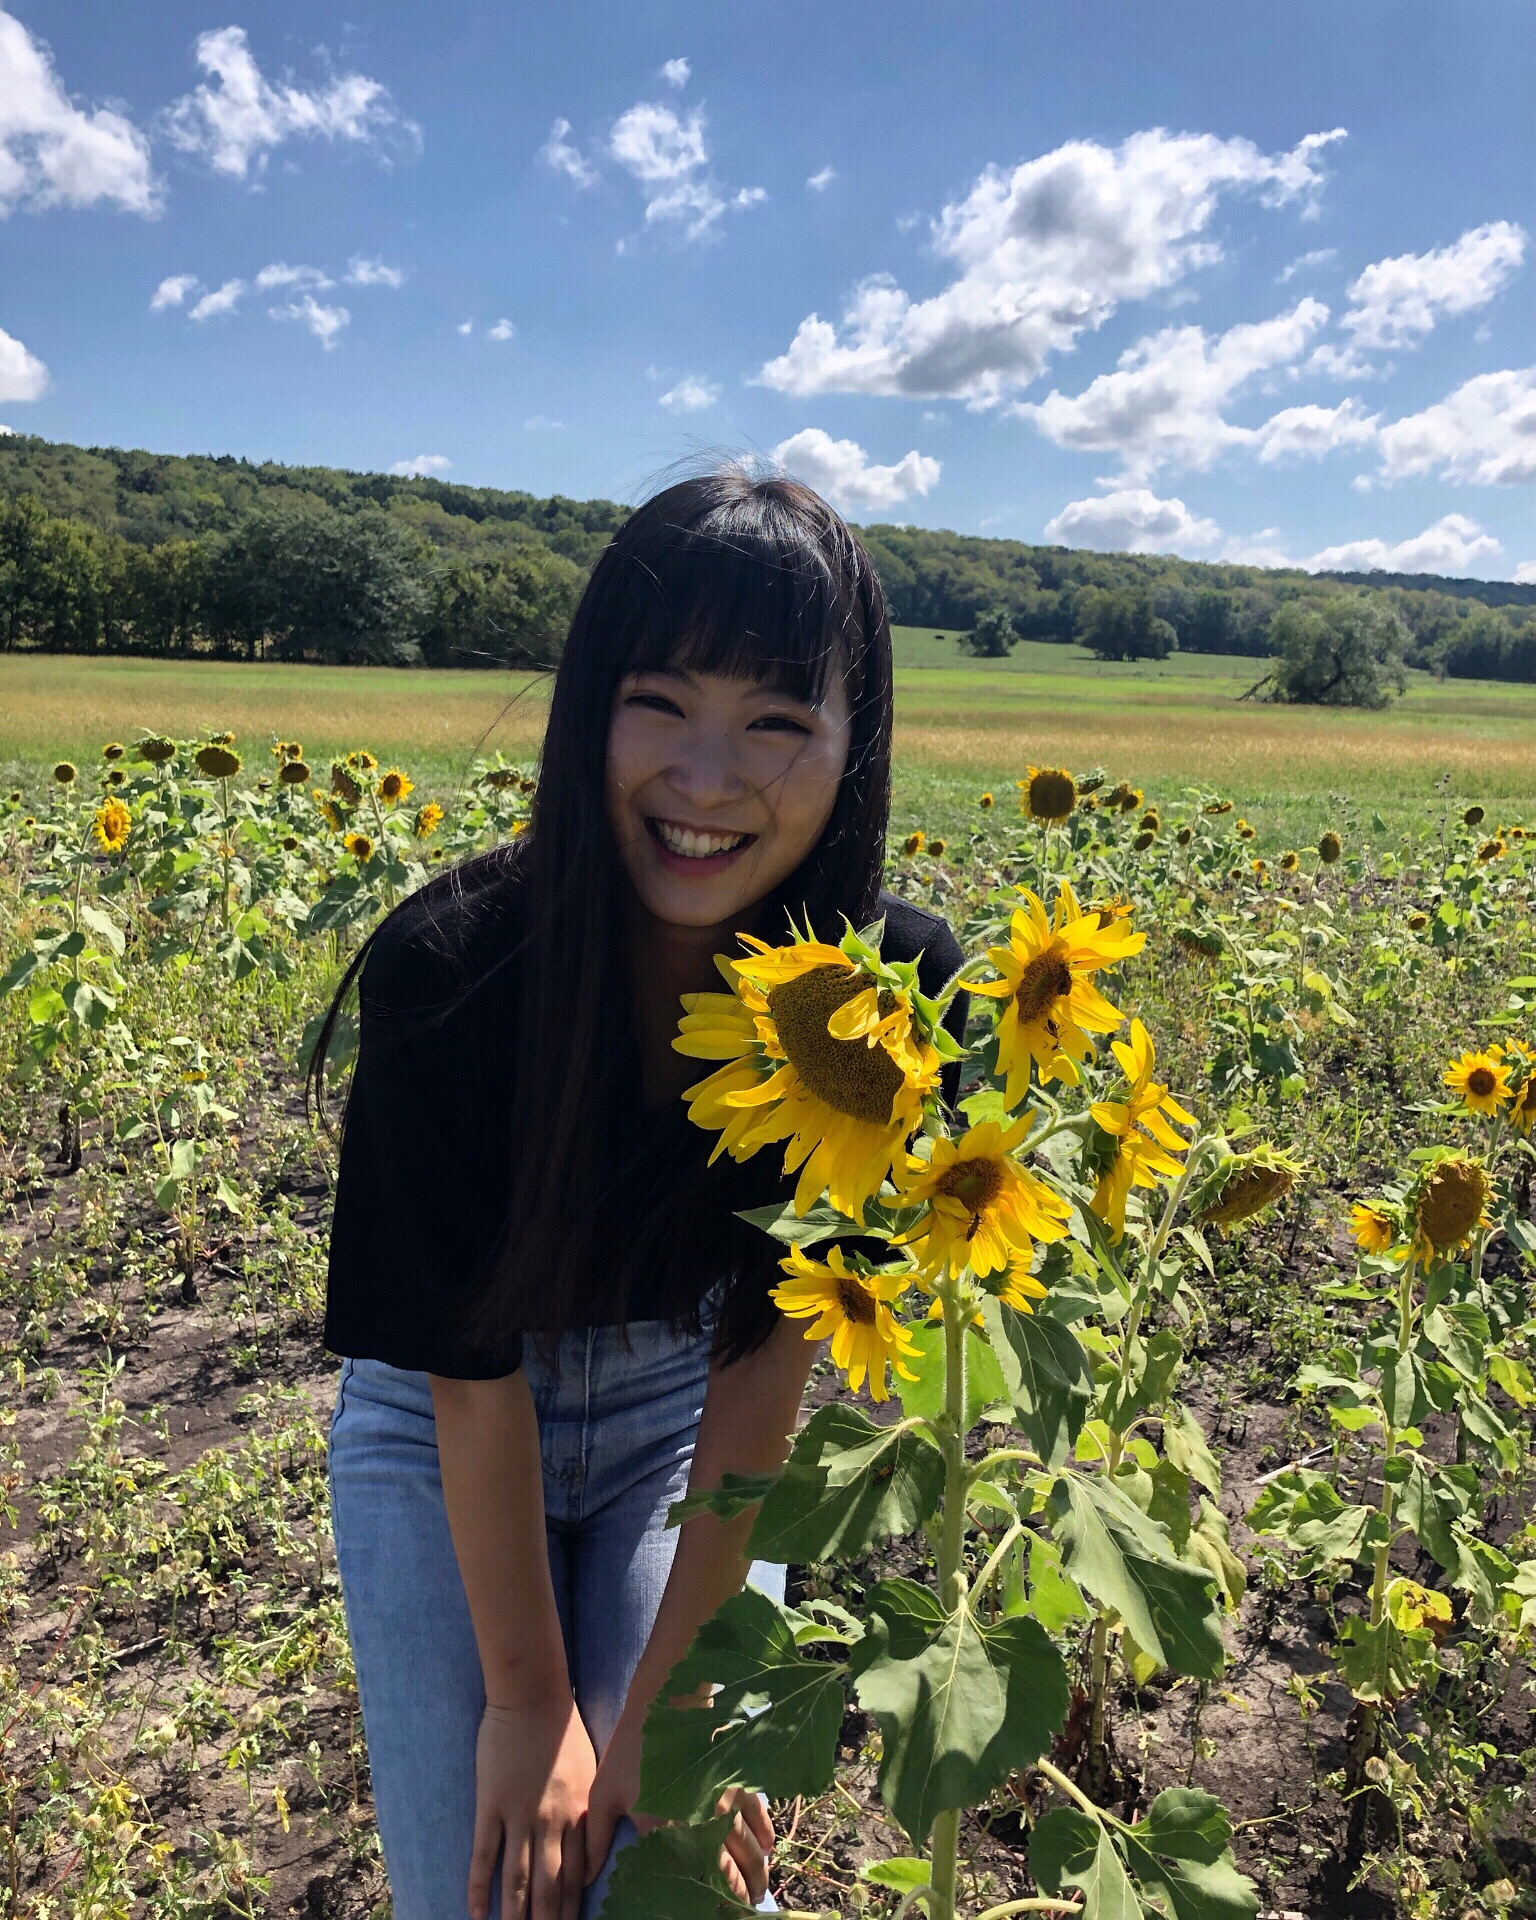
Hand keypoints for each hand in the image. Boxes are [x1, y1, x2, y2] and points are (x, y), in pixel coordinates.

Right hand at [469, 1693, 595, 1919]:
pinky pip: (485, 1854)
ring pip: (518, 1879)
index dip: (572, 1908)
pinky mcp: (492, 1805)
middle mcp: (553, 1822)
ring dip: (516, 1916)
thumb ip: (588, 1809)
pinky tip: (476, 1913)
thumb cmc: (564, 1729)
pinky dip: (480, 1888)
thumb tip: (592, 1844)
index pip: (578, 1876)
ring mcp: (521, 1815)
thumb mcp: (590, 1771)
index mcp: (580, 1814)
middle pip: (551, 1887)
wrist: (533, 1696)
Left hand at [585, 1711, 773, 1904]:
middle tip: (742, 1912)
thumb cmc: (632, 1749)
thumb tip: (584, 1878)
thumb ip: (595, 1839)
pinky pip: (758, 1814)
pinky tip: (768, 1847)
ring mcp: (725, 1801)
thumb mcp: (604, 1793)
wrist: (666, 1702)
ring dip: (757, 1873)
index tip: (708, 1914)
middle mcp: (702, 1823)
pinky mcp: (738, 1780)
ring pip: (749, 1848)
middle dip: (737, 1897)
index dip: (702, 1902)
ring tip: (759, 1893)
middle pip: (728, 1871)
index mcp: (667, 1833)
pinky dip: (765, 1835)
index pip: (689, 1880)